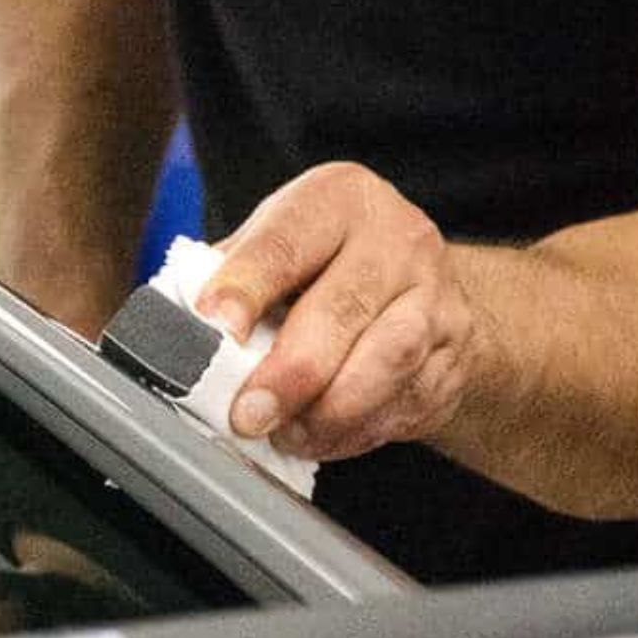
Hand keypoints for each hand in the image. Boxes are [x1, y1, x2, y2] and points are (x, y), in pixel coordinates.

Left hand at [198, 163, 479, 459]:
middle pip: (343, 308)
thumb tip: (177, 332)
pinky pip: (409, 400)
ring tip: (287, 434)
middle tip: (247, 413)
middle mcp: (397, 238)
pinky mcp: (459, 350)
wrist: (421, 284)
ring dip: (330, 411)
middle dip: (290, 372)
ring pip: (389, 359)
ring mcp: (437, 294)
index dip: (246, 285)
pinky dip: (359, 430)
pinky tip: (323, 437)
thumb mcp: (279, 244)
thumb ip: (233, 279)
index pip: (287, 242)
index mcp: (338, 200)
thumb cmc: (327, 264)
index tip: (213, 326)